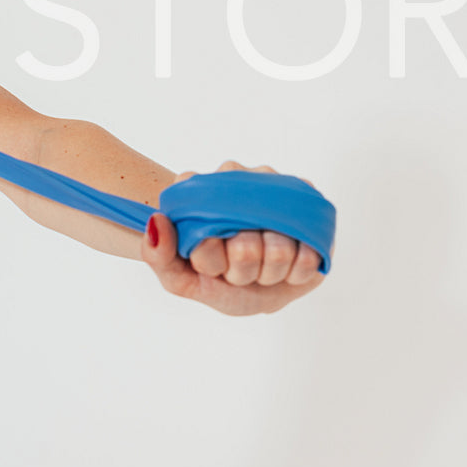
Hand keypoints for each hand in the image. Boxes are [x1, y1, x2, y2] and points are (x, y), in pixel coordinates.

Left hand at [140, 160, 331, 315]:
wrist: (254, 287)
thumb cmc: (215, 278)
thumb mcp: (180, 278)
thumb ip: (159, 256)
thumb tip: (157, 220)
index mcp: (201, 189)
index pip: (206, 238)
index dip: (212, 263)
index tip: (212, 265)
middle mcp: (239, 179)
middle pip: (245, 247)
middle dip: (242, 272)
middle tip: (238, 268)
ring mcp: (277, 192)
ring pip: (279, 250)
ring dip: (269, 272)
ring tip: (261, 266)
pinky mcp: (309, 211)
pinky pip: (309, 254)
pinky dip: (296, 272)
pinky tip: (286, 265)